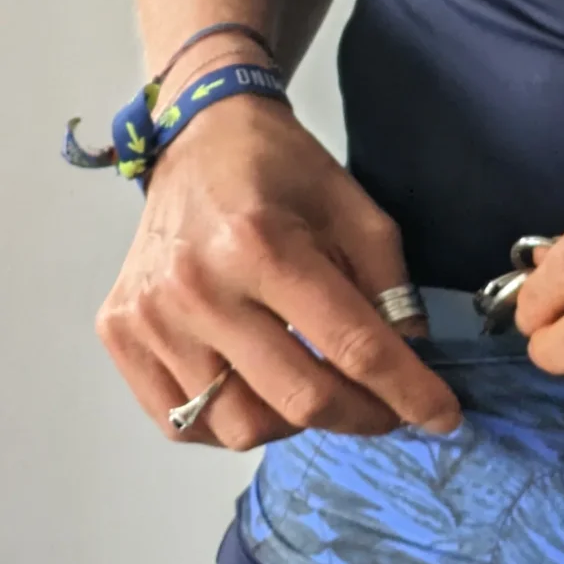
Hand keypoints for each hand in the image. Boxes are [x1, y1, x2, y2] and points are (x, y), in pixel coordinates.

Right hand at [95, 94, 461, 451]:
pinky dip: (230, 423)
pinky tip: (257, 388)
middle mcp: (198, 289)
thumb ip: (388, 287)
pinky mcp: (120, 335)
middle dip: (361, 415)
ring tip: (315, 387)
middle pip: (296, 398)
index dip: (406, 391)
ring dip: (293, 423)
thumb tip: (408, 362)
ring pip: (239, 426)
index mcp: (262, 245)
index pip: (350, 346)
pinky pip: (182, 423)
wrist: (198, 137)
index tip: (443, 418)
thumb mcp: (355, 209)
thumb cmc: (282, 169)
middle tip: (388, 410)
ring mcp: (150, 318)